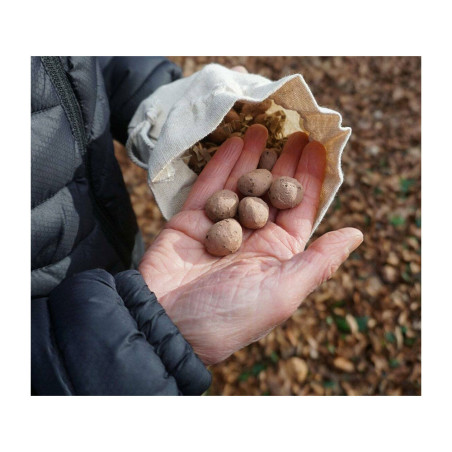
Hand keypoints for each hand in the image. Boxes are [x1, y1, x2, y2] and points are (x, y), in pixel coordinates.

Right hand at [139, 125, 362, 364]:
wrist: (168, 325)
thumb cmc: (230, 316)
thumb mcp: (284, 292)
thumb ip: (319, 261)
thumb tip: (357, 234)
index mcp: (278, 254)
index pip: (299, 209)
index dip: (309, 178)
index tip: (317, 147)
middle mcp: (252, 238)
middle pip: (272, 191)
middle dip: (283, 162)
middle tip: (294, 129)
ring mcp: (221, 227)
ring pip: (241, 184)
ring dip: (253, 157)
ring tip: (263, 127)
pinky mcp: (191, 221)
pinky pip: (209, 187)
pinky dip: (222, 165)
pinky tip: (235, 143)